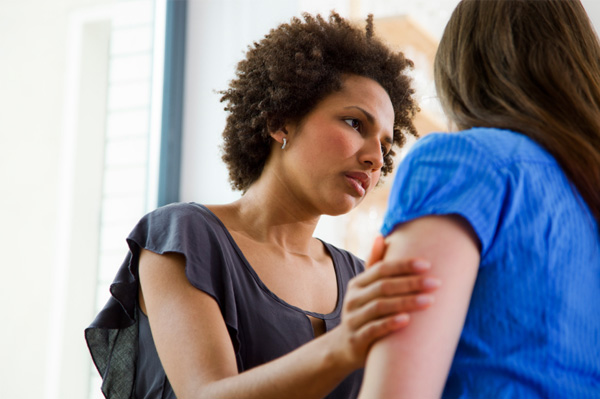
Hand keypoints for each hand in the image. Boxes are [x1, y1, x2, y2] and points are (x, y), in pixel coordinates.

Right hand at [329, 237, 439, 369]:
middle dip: (411, 283)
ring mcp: (353, 319)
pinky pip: (373, 329)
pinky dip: (390, 324)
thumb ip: (374, 265)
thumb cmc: (364, 312)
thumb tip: (381, 236)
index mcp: (357, 283)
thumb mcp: (365, 289)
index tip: (427, 264)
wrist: (345, 347)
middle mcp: (353, 298)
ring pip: (380, 307)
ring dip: (406, 302)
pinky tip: (407, 321)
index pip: (381, 269)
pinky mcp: (357, 339)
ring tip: (429, 301)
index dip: (403, 265)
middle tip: (436, 283)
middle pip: (383, 287)